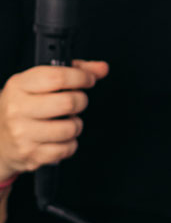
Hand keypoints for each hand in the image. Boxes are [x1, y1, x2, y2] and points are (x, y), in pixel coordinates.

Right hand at [0, 60, 108, 180]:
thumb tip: (101, 68)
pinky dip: (69, 144)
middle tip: (76, 102)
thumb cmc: (23, 107)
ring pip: (71, 128)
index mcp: (19, 86)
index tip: (88, 80)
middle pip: (68, 103)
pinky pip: (67, 149)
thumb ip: (72, 71)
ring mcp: (23, 133)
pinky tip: (59, 138)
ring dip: (76, 124)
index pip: (57, 77)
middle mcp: (17, 109)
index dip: (81, 77)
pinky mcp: (31, 154)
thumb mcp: (37, 83)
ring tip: (65, 121)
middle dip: (80, 101)